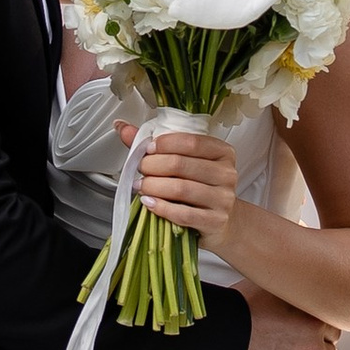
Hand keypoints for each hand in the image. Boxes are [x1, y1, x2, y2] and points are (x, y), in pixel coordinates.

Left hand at [126, 122, 239, 249]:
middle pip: (181, 164)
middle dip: (152, 165)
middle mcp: (227, 174)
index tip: (147, 149)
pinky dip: (161, 208)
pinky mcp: (216, 221)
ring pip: (181, 188)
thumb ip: (156, 145)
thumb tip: (123, 127)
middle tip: (139, 169)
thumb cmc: (201, 187)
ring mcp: (223, 198)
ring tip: (141, 186)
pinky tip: (149, 203)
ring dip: (153, 186)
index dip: (164, 144)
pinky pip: (183, 214)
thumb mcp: (185, 161)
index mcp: (222, 152)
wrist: (221, 221)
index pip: (190, 142)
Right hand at [230, 287, 342, 349]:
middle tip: (318, 349)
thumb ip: (291, 287)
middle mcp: (312, 348)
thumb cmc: (237, 309)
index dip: (324, 327)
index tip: (320, 329)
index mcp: (312, 321)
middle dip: (324, 349)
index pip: (332, 326)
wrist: (216, 340)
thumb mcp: (269, 286)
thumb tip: (300, 280)